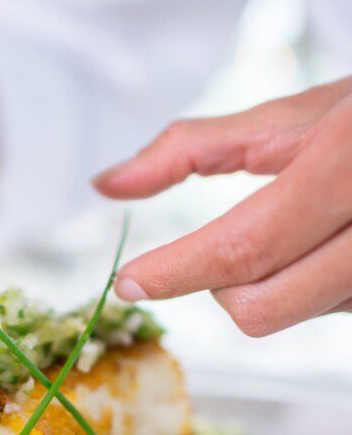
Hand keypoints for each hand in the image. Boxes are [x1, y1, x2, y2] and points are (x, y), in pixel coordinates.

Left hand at [94, 77, 351, 335]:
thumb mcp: (286, 118)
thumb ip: (189, 149)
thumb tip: (107, 184)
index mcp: (345, 167)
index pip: (243, 248)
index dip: (175, 271)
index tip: (129, 280)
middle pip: (258, 307)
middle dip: (221, 283)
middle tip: (226, 244)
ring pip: (288, 316)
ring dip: (266, 284)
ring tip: (297, 231)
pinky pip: (323, 315)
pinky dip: (302, 290)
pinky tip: (322, 250)